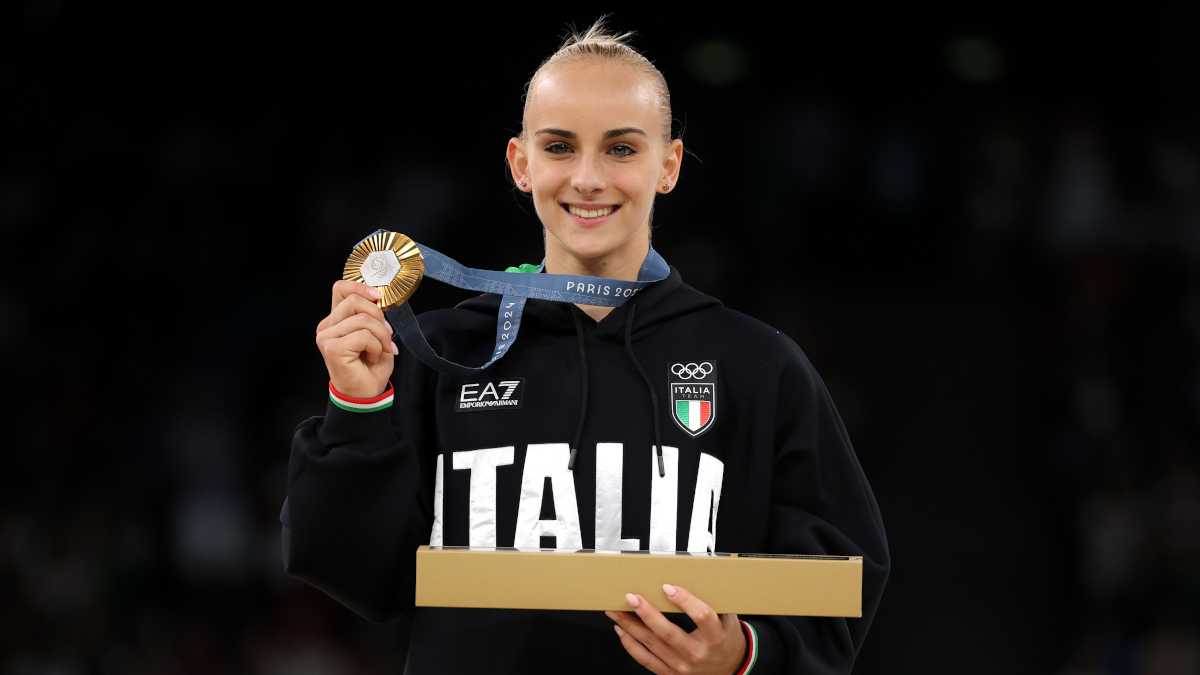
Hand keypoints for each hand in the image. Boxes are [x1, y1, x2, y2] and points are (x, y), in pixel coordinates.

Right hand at [316, 280, 398, 398]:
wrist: (365, 394)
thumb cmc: (370, 367)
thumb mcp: (376, 335)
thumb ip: (373, 316)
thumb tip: (379, 301)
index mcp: (336, 320)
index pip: (341, 288)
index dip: (360, 287)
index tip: (378, 297)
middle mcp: (327, 326)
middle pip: (355, 301)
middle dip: (379, 317)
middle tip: (385, 337)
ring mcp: (327, 337)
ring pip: (363, 319)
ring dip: (381, 336)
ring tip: (379, 351)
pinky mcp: (333, 349)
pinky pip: (364, 336)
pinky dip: (375, 347)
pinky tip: (371, 358)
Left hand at [606, 584, 746, 674]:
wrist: (730, 667)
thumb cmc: (725, 639)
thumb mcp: (727, 617)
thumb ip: (712, 600)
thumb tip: (691, 575)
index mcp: (715, 637)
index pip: (701, 616)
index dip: (684, 600)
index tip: (668, 587)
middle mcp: (698, 653)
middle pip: (668, 632)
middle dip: (646, 613)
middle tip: (632, 597)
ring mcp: (683, 666)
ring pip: (652, 645)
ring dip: (630, 626)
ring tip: (617, 611)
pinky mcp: (672, 674)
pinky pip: (646, 660)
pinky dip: (630, 645)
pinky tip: (622, 631)